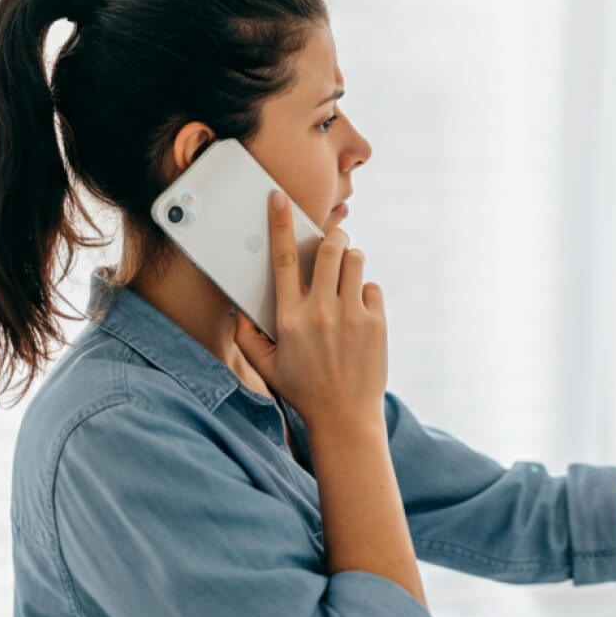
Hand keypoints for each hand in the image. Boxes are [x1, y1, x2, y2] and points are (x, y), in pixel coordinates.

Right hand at [234, 191, 387, 428]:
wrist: (345, 418)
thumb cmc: (303, 390)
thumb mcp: (265, 367)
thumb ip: (246, 337)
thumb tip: (239, 312)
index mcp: (290, 317)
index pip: (282, 258)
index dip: (280, 224)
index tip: (279, 198)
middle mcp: (321, 311)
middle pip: (330, 249)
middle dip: (332, 237)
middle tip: (331, 241)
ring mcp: (352, 316)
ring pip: (355, 261)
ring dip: (349, 260)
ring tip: (344, 276)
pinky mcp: (376, 323)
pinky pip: (372, 287)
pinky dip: (366, 292)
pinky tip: (358, 310)